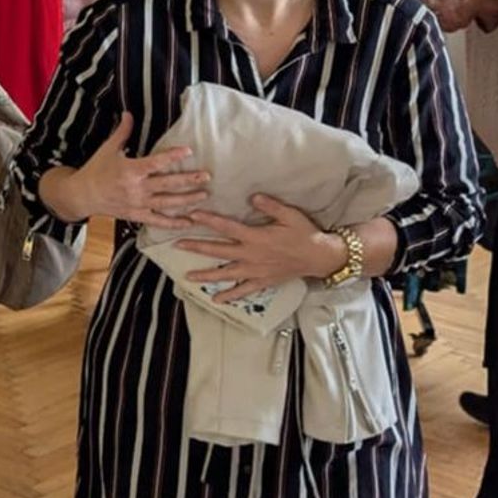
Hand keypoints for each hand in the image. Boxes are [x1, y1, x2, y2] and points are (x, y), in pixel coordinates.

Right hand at [45, 113, 208, 227]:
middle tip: (207, 176)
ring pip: (168, 203)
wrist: (82, 195)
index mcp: (130, 170)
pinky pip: (158, 221)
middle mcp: (136, 188)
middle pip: (168, 185)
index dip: (173, 156)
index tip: (189, 151)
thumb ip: (122, 132)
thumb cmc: (95, 170)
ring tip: (204, 195)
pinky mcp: (137, 215)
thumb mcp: (108, 149)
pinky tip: (189, 222)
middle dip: (189, 180)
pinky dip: (174, 224)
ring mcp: (138, 204)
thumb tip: (129, 113)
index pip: (156, 163)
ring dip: (187, 200)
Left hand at [178, 195, 345, 304]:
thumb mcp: (289, 214)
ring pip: (225, 274)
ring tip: (187, 277)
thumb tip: (252, 197)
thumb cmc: (304, 233)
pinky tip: (215, 300)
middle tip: (177, 245)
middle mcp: (251, 255)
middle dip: (196, 248)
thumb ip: (269, 205)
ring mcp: (255, 271)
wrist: (320, 257)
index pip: (226, 228)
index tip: (192, 216)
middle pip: (218, 251)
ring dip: (206, 275)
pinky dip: (229, 296)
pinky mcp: (262, 282)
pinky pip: (243, 291)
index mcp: (256, 237)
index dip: (208, 221)